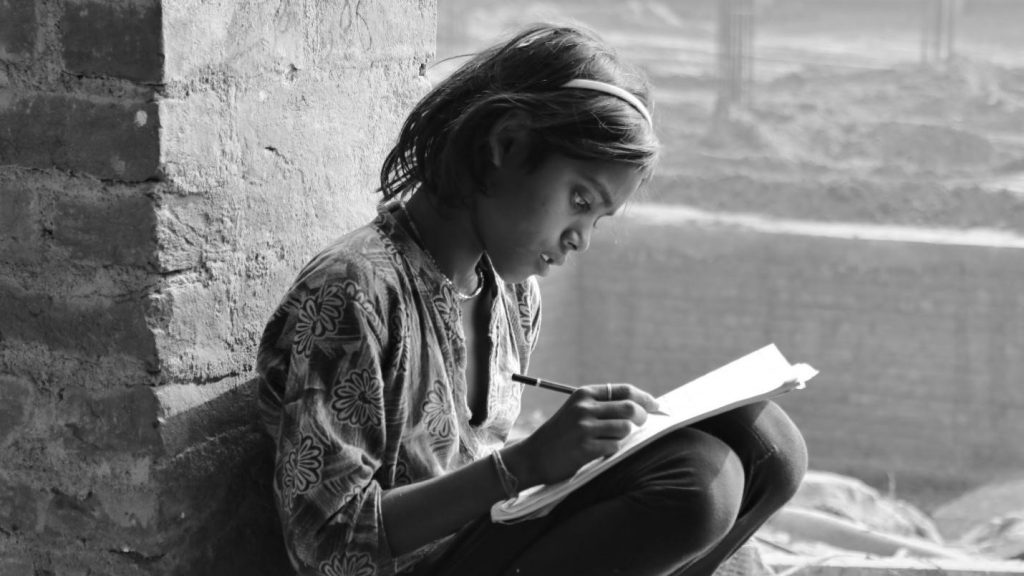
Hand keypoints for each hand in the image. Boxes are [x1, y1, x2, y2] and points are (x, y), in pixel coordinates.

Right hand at [503, 383, 662, 487]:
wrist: (532, 456)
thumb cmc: (560, 435)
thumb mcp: (577, 411)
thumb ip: (603, 406)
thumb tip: (641, 408)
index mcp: (584, 394)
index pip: (625, 390)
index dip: (645, 398)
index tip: (657, 406)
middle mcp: (584, 408)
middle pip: (630, 408)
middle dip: (643, 417)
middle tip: (643, 425)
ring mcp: (584, 428)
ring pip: (625, 428)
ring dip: (627, 436)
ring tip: (616, 439)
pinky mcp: (584, 448)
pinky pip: (614, 447)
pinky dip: (615, 450)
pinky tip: (603, 451)